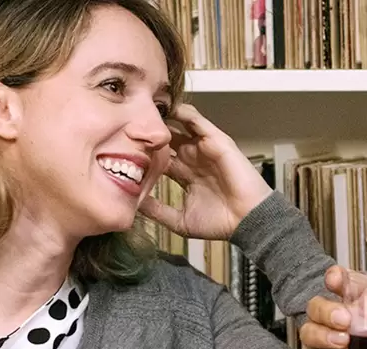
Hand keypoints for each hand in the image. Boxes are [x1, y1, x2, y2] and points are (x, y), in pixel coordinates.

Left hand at [139, 104, 272, 240]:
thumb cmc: (220, 222)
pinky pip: (197, 121)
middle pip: (166, 140)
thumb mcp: (179, 220)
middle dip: (149, 133)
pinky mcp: (216, 141)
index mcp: (185, 175)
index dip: (142, 154)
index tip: (120, 149)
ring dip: (163, 119)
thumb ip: (158, 211)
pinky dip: (183, 113)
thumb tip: (134, 205)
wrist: (247, 220)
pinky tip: (167, 108)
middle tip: (126, 123)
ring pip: (179, 126)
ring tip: (143, 108)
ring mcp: (204, 149)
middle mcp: (193, 159)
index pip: (159, 159)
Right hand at [299, 266, 366, 348]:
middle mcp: (348, 319)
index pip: (341, 280)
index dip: (334, 277)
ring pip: (310, 332)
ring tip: (342, 343)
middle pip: (317, 306)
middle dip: (325, 311)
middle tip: (346, 322)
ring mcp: (340, 345)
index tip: (337, 280)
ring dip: (319, 335)